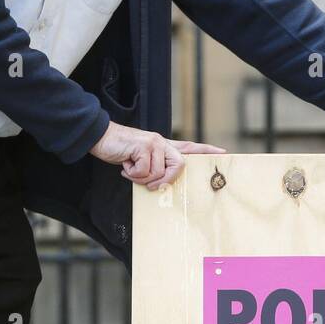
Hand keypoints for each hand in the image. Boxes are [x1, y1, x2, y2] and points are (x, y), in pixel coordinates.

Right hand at [90, 121, 225, 190]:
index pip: (189, 147)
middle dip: (166, 180)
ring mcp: (154, 142)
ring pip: (159, 173)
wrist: (101, 138)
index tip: (223, 152)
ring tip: (130, 169)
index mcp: (163, 146)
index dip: (206, 151)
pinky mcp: (144, 145)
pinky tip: (125, 165)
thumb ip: (152, 171)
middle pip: (180, 165)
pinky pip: (145, 171)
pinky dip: (133, 174)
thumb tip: (158, 185)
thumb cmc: (120, 152)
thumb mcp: (139, 162)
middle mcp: (162, 142)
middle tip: (151, 185)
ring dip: (141, 178)